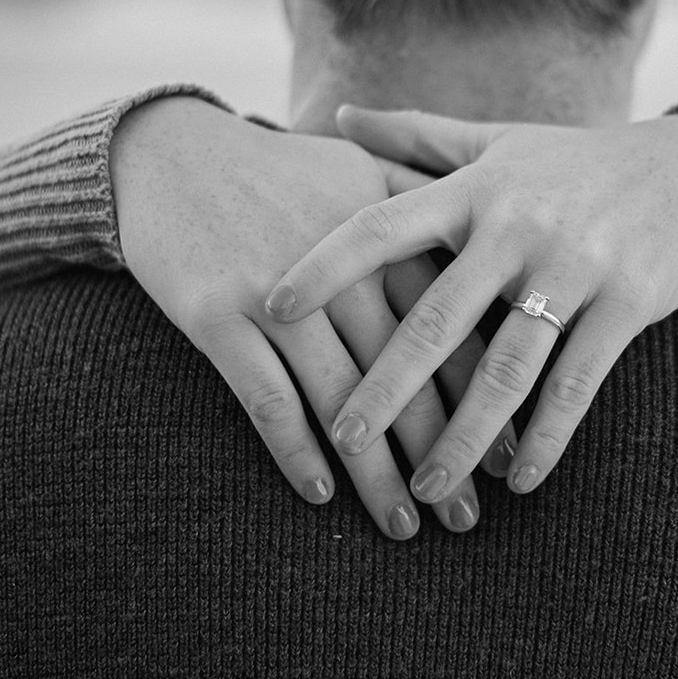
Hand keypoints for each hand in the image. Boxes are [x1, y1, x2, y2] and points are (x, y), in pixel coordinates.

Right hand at [109, 97, 494, 538]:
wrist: (169, 152)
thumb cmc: (278, 170)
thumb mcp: (359, 167)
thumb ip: (426, 202)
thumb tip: (493, 235)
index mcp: (383, 236)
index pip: (449, 326)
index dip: (481, 395)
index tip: (508, 454)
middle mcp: (340, 270)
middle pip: (404, 373)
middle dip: (441, 449)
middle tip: (470, 516)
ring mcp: (276, 293)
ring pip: (340, 396)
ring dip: (374, 472)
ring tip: (404, 526)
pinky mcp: (216, 314)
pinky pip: (264, 395)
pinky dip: (294, 448)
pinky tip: (320, 494)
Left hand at [265, 107, 677, 503]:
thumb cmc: (583, 162)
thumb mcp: (500, 142)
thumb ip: (416, 136)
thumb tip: (337, 116)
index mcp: (476, 189)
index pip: (383, 226)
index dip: (325, 266)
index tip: (271, 308)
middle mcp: (518, 226)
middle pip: (437, 315)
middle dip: (386, 383)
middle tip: (342, 438)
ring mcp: (575, 265)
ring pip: (506, 365)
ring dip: (464, 435)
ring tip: (428, 489)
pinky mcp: (627, 302)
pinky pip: (578, 383)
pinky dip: (546, 437)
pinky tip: (518, 482)